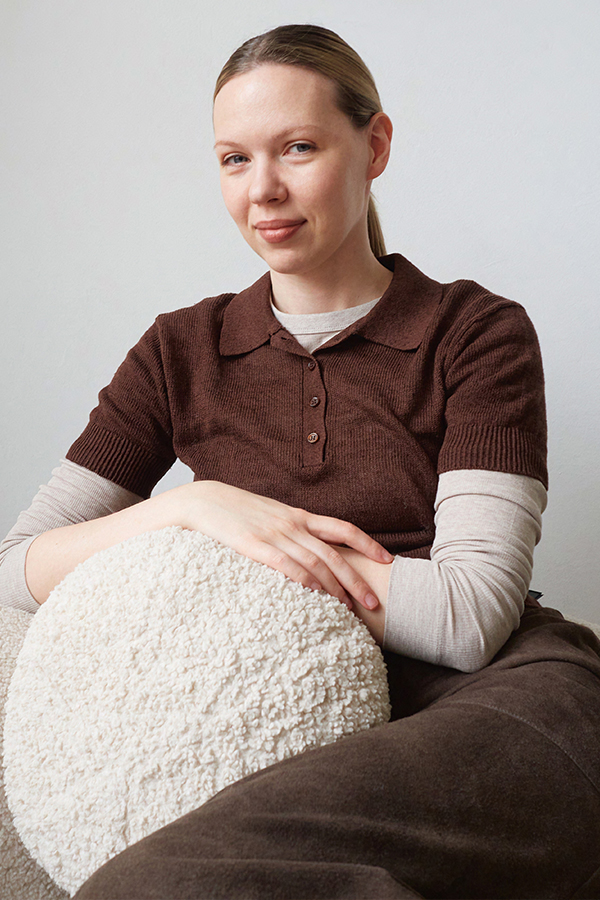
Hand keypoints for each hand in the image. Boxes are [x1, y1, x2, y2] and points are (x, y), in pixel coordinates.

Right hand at [171, 481, 393, 610]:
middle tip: (374, 602)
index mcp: (298, 516)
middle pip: (333, 554)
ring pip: (314, 563)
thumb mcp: (270, 514)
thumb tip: (309, 548)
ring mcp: (274, 535)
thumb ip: (290, 529)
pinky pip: (286, 565)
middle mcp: (292, 525)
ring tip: (348, 610)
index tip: (387, 559)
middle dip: (356, 579)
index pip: (342, 528)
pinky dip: (305, 582)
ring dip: (334, 588)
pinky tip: (316, 597)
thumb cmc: (236, 511)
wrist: (203, 500)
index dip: (367, 543)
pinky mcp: (255, 546)